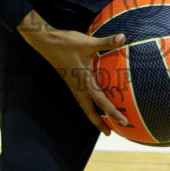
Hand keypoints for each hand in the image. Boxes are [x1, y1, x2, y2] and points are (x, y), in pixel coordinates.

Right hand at [18, 10, 127, 134]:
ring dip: (93, 116)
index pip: (101, 101)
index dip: (113, 112)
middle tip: (110, 133)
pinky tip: (94, 103)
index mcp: (84, 81)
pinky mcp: (71, 82)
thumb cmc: (67, 43)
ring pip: (84, 106)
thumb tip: (123, 37)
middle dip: (99, 123)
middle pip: (89, 111)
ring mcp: (73, 86)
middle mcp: (78, 87)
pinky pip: (81, 98)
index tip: (123, 121)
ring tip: (103, 124)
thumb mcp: (88, 42)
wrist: (46, 42)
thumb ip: (106, 42)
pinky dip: (89, 105)